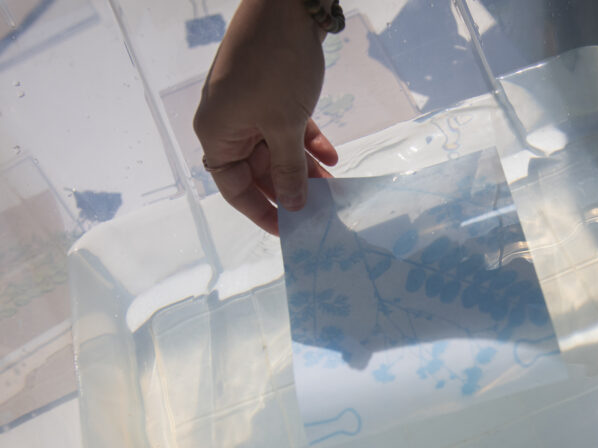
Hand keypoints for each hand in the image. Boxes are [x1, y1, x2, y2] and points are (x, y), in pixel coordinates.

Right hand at [193, 0, 338, 233]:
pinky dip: (308, 142)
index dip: (263, 212)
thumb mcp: (284, 127)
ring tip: (336, 188)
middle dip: (291, 190)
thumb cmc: (276, 68)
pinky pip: (288, 129)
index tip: (290, 232)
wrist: (286, 7)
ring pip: (278, 151)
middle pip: (260, 171)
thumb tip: (292, 205)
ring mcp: (250, 107)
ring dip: (305, 168)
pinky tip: (332, 157)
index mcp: (217, 135)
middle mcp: (228, 124)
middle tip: (323, 212)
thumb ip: (289, 170)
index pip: (235, 188)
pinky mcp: (271, 93)